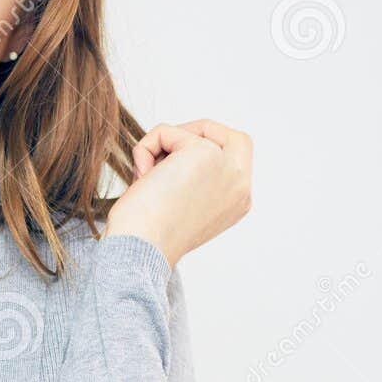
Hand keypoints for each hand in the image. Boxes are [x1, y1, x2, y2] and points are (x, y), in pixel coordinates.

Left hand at [105, 118, 251, 269]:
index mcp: (237, 202)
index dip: (204, 151)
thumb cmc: (148, 236)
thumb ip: (194, 180)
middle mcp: (240, 185)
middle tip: (163, 155)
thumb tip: (174, 153)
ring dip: (163, 146)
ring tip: (147, 177)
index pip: (235, 158)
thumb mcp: (184, 206)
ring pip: (194, 131)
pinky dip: (146, 147)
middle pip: (229, 136)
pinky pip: (168, 131)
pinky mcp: (203, 153)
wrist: (140, 250)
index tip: (171, 164)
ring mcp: (226, 166)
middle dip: (193, 136)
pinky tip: (142, 177)